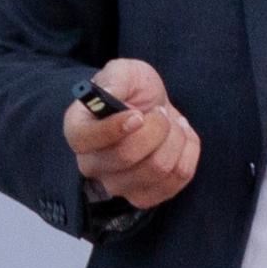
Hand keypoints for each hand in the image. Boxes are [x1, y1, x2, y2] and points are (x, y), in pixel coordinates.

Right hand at [61, 57, 201, 209]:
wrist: (155, 109)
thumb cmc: (134, 91)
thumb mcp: (124, 71)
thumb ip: (115, 78)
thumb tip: (111, 94)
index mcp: (78, 131)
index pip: (85, 140)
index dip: (115, 128)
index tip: (138, 114)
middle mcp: (91, 164)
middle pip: (127, 156)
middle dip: (156, 126)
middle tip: (160, 112)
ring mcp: (117, 185)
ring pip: (157, 168)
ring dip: (175, 138)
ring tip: (171, 124)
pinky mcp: (145, 196)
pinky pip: (177, 179)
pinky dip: (188, 153)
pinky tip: (180, 140)